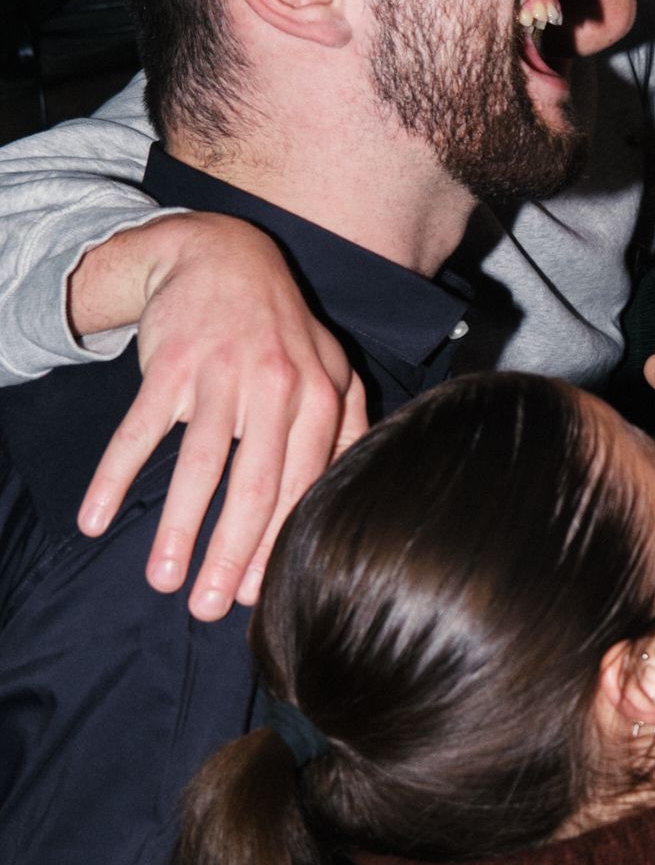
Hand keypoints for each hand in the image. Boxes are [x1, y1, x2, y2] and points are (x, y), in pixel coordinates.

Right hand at [75, 213, 367, 619]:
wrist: (222, 255)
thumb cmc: (280, 330)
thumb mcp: (329, 371)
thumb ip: (345, 431)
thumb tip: (344, 503)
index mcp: (321, 398)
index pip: (301, 486)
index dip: (278, 545)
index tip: (255, 596)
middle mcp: (277, 386)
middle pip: (255, 487)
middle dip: (231, 555)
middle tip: (208, 610)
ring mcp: (221, 372)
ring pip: (199, 465)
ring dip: (178, 529)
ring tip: (162, 580)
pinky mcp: (169, 362)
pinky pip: (139, 430)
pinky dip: (115, 476)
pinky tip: (97, 519)